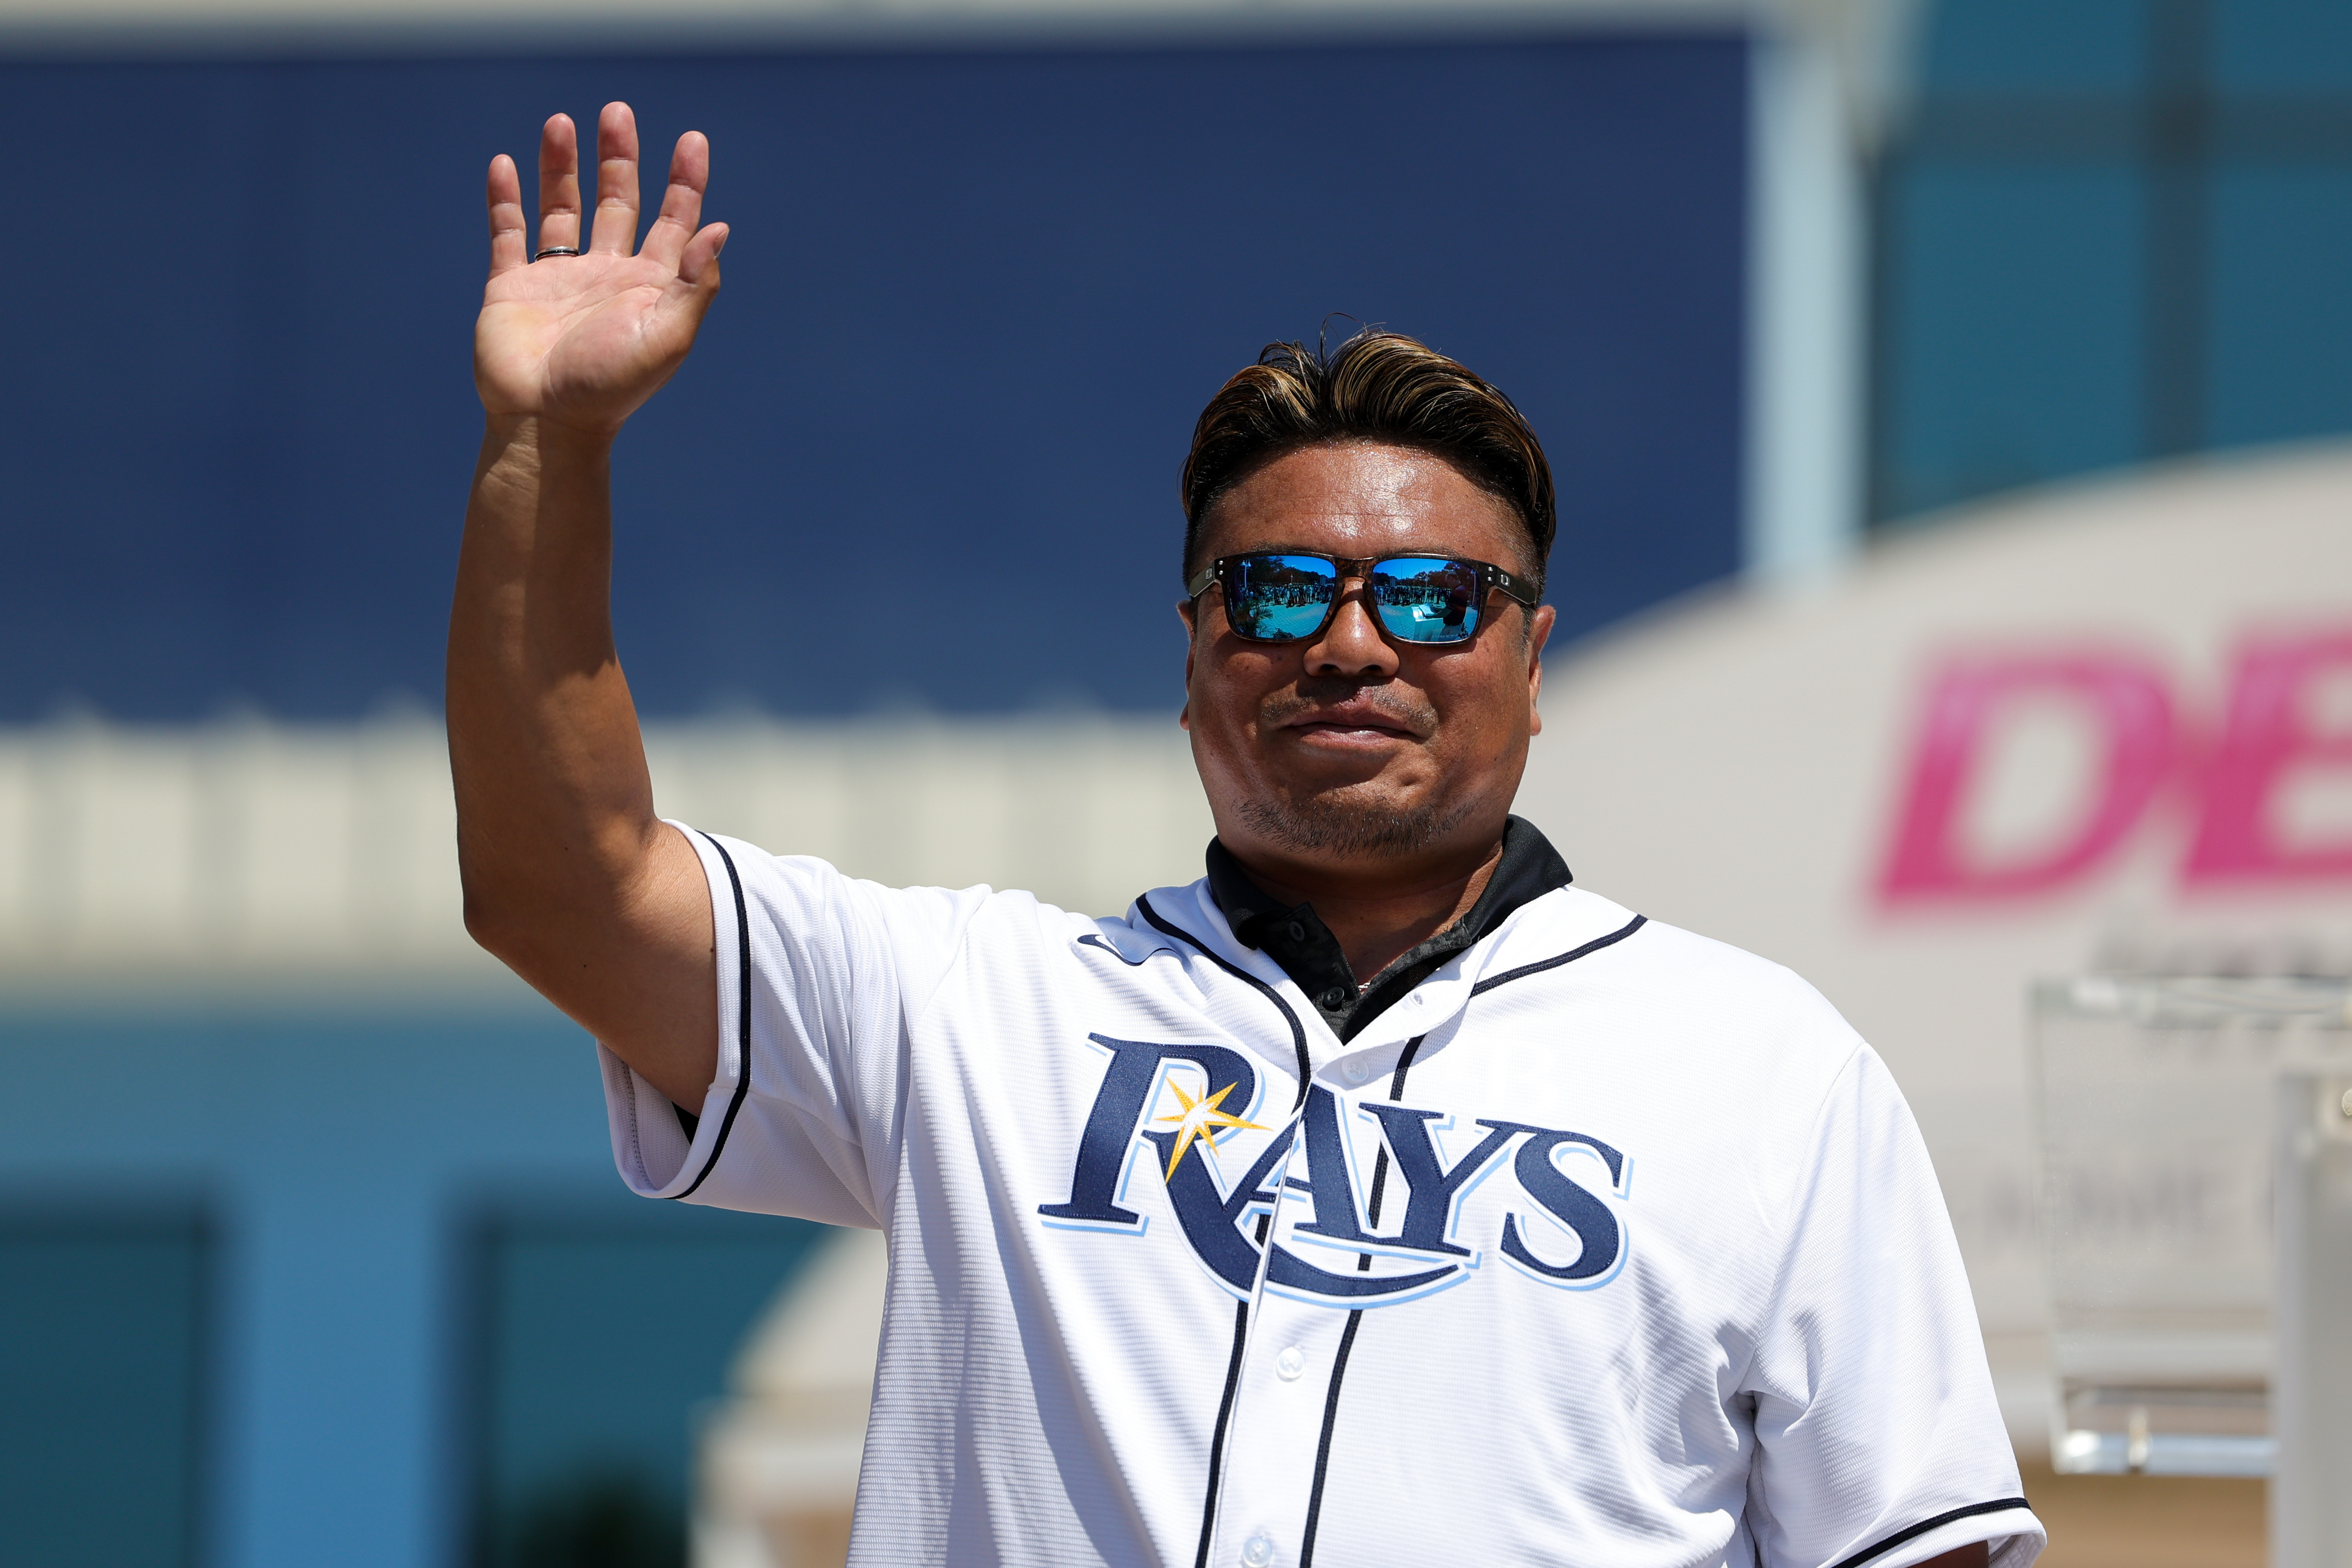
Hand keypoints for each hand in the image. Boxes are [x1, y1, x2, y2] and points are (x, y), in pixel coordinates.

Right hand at [475, 103, 726, 437]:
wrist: (547, 424)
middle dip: (619, 158)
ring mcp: (558, 279)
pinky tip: (505, 164)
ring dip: (562, 166)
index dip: (684, 182)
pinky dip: (505, 199)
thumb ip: (695, 284)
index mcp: (649, 287)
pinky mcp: (512, 287)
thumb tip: (718, 230)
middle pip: (617, 202)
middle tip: (618, 112)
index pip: (673, 222)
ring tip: (563, 122)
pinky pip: (508, 233)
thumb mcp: (667, 338)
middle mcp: (606, 276)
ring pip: (561, 208)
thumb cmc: (611, 388)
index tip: (692, 140)